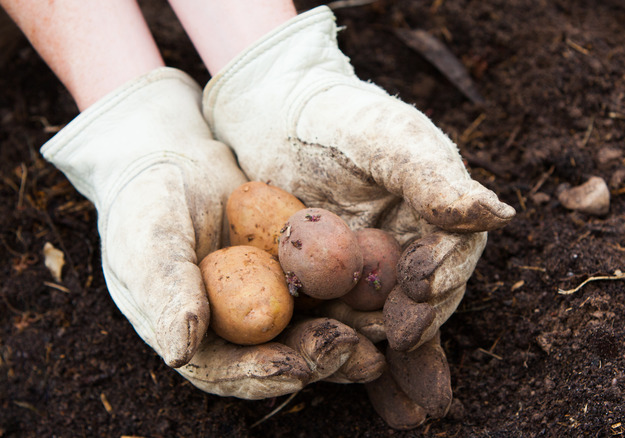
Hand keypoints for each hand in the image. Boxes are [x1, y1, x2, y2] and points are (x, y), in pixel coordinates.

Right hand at [40, 68, 380, 398]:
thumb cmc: (146, 202)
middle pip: (278, 356)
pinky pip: (327, 288)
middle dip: (317, 359)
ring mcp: (267, 300)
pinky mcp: (295, 271)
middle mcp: (234, 327)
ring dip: (347, 336)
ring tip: (380, 340)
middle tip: (355, 354)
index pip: (226, 369)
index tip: (295, 369)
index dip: (260, 374)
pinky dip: (353, 295)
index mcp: (193, 336)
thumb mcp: (149, 243)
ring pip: (310, 327)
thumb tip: (179, 353)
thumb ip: (167, 293)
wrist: (170, 157)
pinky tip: (384, 295)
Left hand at [201, 6, 513, 425]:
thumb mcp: (386, 137)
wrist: (276, 114)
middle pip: (429, 301)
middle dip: (422, 331)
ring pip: (395, 324)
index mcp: (437, 213)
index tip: (420, 291)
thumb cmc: (338, 116)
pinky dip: (363, 363)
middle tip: (407, 352)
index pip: (452, 252)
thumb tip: (499, 214)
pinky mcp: (335, 290)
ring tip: (402, 404)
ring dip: (398, 362)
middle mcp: (414, 248)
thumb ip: (434, 176)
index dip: (443, 273)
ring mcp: (374, 273)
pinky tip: (378, 401)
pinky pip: (355, 331)